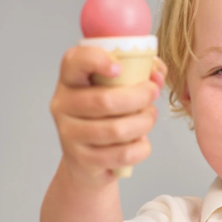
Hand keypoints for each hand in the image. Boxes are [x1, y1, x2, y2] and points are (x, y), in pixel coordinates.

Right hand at [49, 46, 166, 187]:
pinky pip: (121, 154)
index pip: (74, 62)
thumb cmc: (104, 116)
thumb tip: (157, 74)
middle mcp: (63, 105)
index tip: (119, 68)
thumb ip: (138, 72)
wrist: (86, 160)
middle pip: (105, 100)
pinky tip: (141, 142)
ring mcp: (70, 134)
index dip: (96, 60)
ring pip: (116, 130)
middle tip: (153, 94)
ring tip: (149, 117)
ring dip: (143, 123)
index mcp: (70, 80)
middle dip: (139, 97)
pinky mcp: (82, 159)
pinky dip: (140, 148)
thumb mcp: (115, 88)